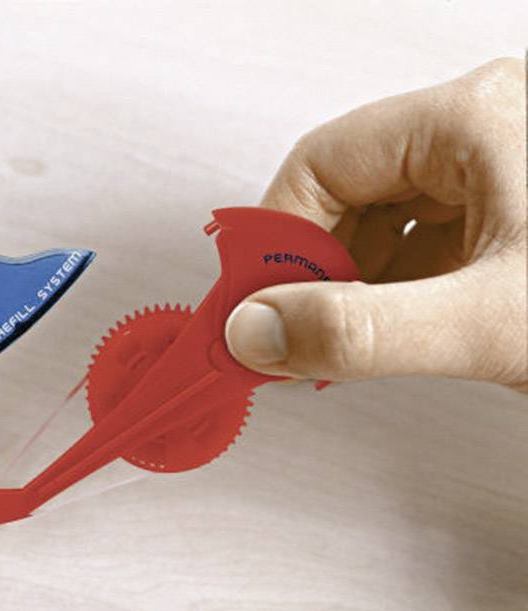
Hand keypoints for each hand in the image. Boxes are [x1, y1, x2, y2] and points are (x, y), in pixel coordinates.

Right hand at [225, 57, 526, 390]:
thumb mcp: (490, 322)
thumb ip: (360, 332)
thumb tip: (253, 337)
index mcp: (470, 120)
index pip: (322, 163)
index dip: (274, 240)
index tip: (250, 310)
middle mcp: (478, 132)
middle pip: (344, 190)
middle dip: (308, 271)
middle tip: (285, 339)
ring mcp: (496, 174)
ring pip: (378, 222)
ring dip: (343, 287)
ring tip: (334, 348)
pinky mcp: (508, 217)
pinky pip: (418, 246)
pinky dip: (385, 294)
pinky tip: (380, 338)